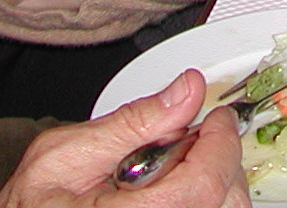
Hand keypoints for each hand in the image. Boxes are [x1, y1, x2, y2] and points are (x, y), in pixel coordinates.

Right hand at [0, 71, 244, 207]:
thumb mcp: (64, 154)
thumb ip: (132, 122)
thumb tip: (187, 89)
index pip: (203, 184)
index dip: (220, 143)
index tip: (216, 118)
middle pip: (223, 201)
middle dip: (219, 159)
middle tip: (196, 136)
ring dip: (214, 182)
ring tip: (176, 166)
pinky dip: (204, 200)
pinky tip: (175, 187)